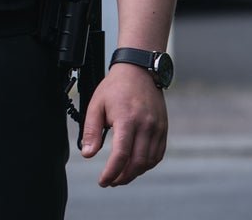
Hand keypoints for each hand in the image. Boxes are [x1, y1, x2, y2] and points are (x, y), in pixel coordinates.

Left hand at [80, 63, 167, 186]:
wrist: (139, 70)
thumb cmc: (115, 87)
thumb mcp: (96, 105)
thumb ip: (91, 131)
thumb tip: (88, 154)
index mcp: (127, 120)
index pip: (121, 155)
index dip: (111, 172)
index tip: (102, 181)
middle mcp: (146, 126)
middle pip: (137, 163)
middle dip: (123, 177)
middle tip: (111, 181)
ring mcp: (157, 128)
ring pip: (149, 161)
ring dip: (135, 173)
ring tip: (121, 176)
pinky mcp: (163, 128)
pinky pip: (158, 154)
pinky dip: (147, 164)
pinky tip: (136, 165)